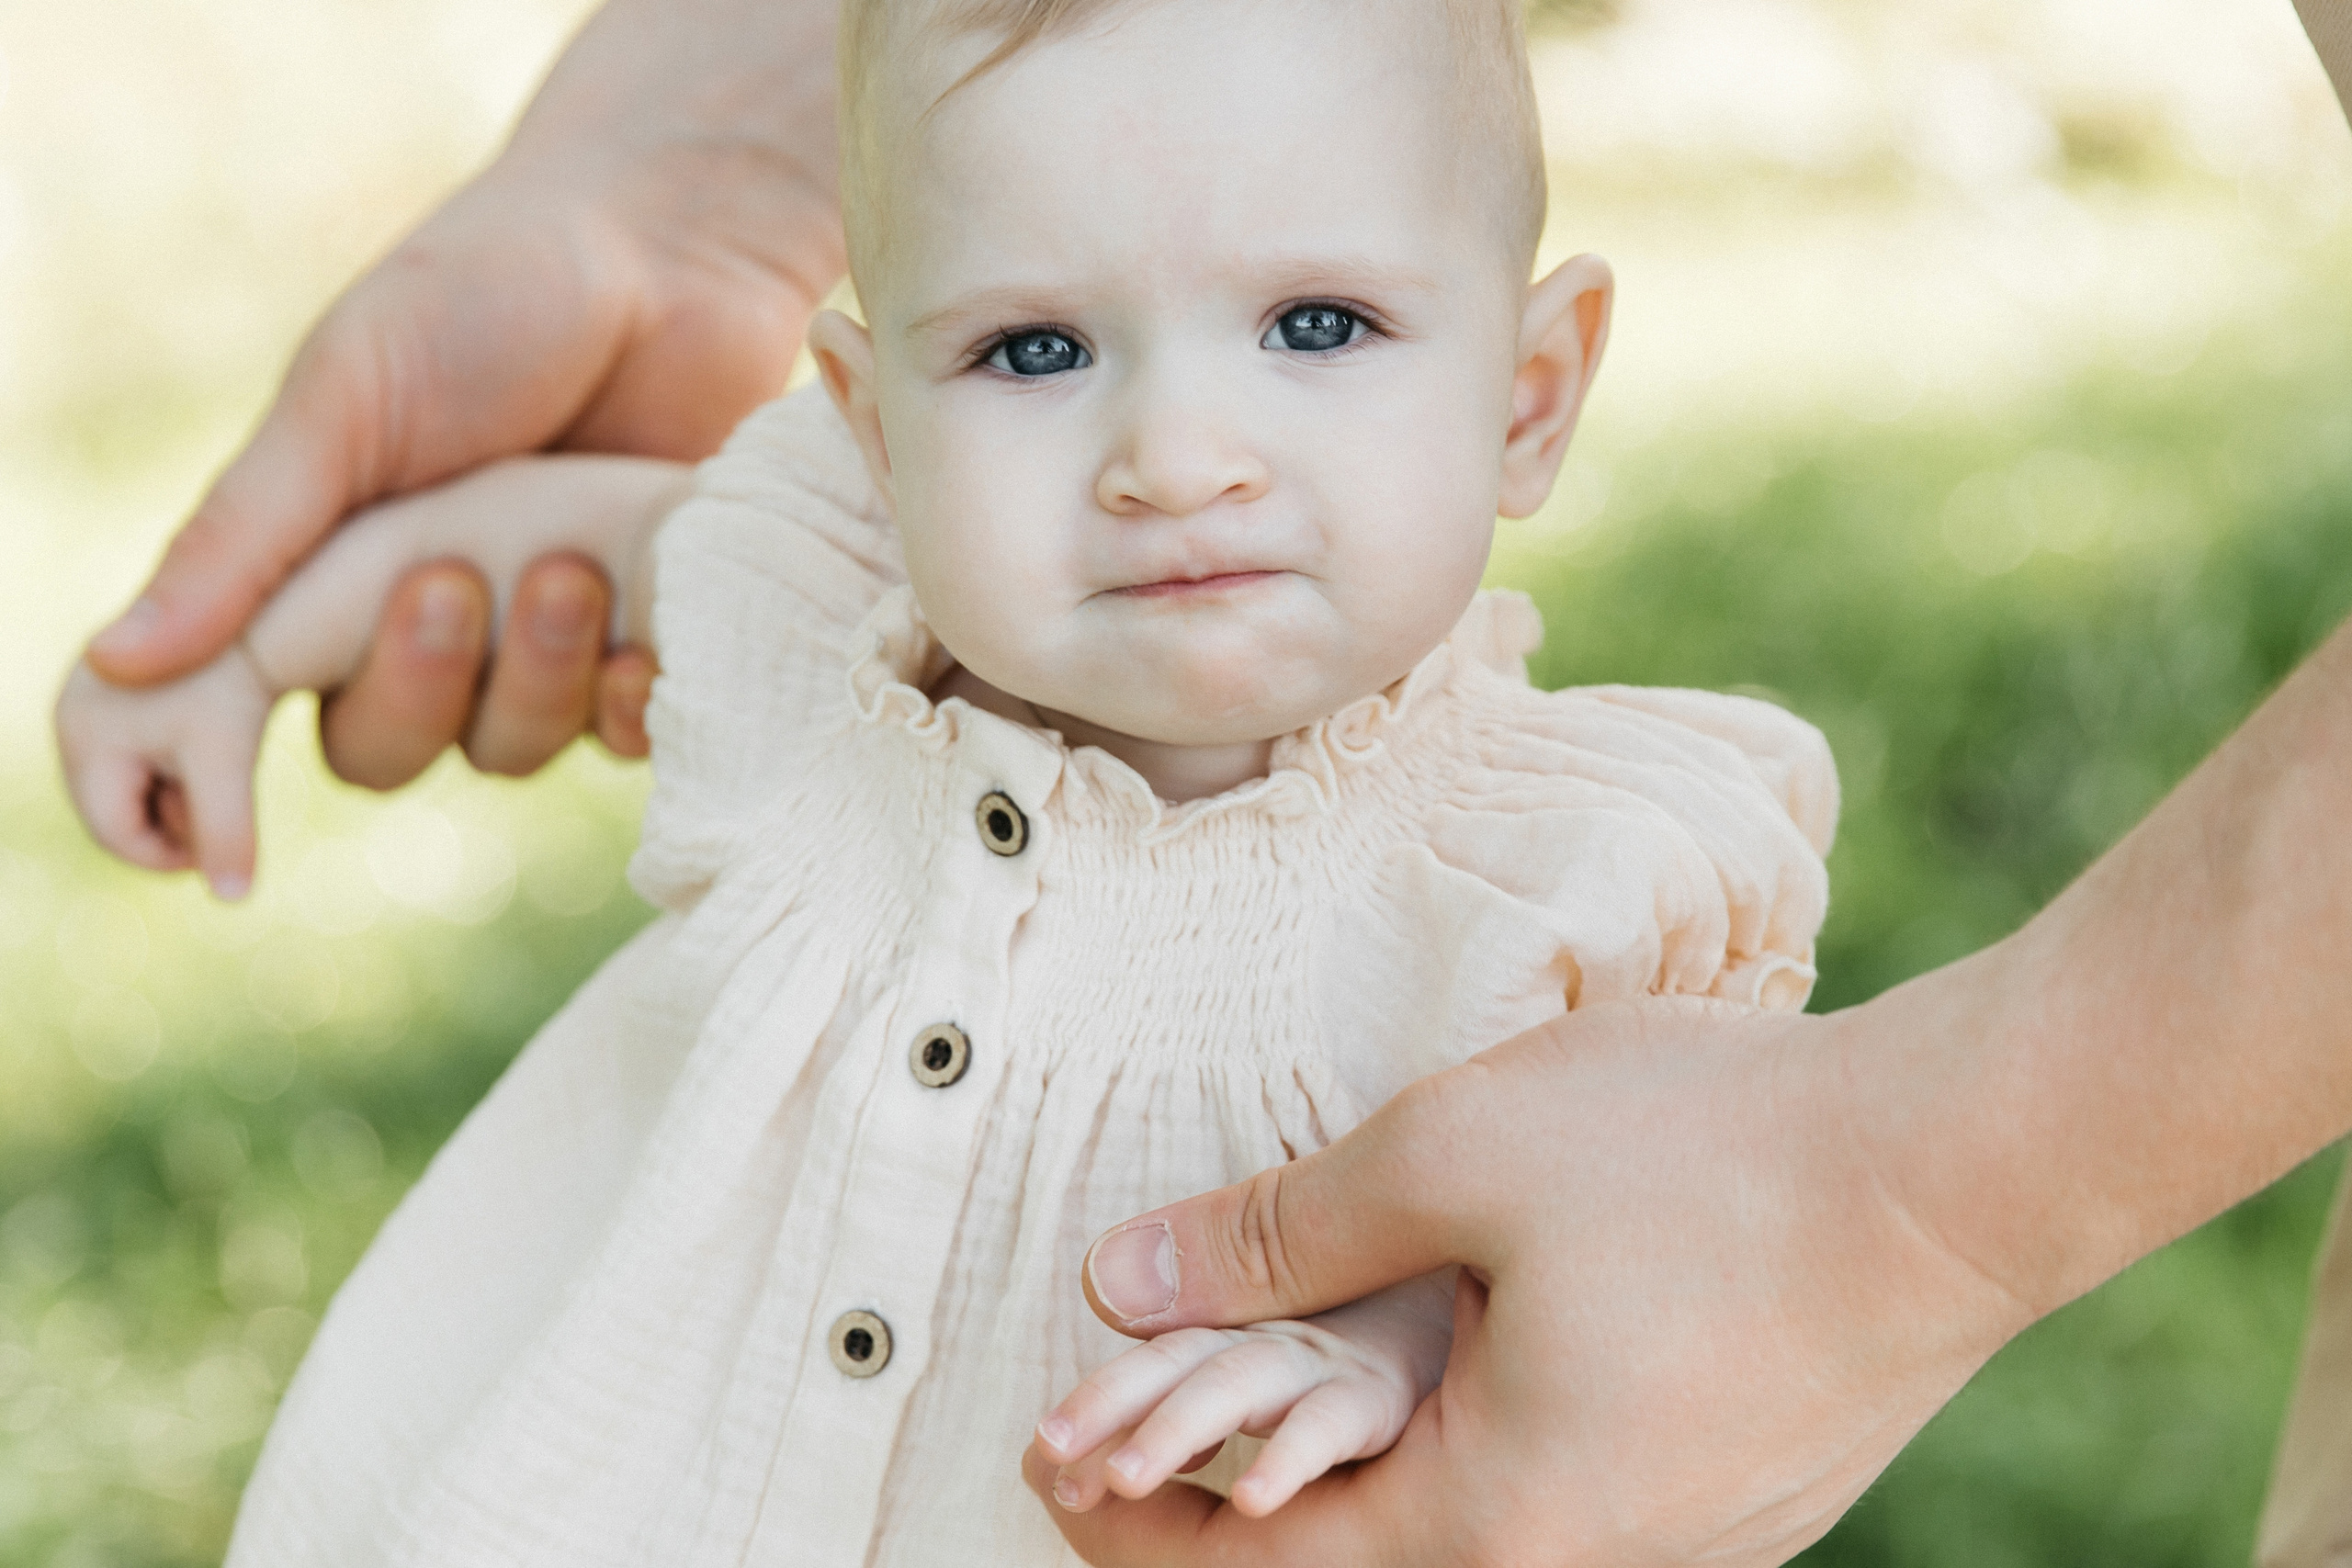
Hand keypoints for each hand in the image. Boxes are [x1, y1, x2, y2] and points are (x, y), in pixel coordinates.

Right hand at [55, 652, 274, 899]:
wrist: (254, 602)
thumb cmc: (233, 681)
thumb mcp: (227, 758)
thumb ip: (224, 827)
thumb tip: (233, 899)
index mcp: (84, 738)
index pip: (113, 834)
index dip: (169, 856)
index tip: (222, 855)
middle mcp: (76, 717)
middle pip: (118, 812)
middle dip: (171, 822)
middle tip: (230, 808)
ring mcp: (95, 700)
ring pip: (135, 785)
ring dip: (179, 793)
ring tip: (225, 763)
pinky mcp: (125, 689)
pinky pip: (148, 752)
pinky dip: (184, 763)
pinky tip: (220, 742)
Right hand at [82, 0, 840, 785]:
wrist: (669, 249)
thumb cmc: (490, 296)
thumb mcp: (347, 396)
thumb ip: (248, 533)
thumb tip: (120, 665)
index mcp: (316, 563)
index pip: (226, 708)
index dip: (194, 791)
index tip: (194, 850)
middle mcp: (416, 617)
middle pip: (378, 750)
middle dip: (414, 684)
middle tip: (450, 577)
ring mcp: (534, 636)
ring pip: (503, 750)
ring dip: (533, 675)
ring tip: (569, 561)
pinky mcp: (644, 637)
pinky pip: (620, 735)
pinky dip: (628, 706)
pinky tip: (648, 644)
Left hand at [1023, 997, 2036, 1565]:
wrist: (1960, 1166)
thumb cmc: (1707, 1153)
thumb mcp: (1450, 1156)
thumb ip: (1276, 1235)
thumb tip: (1123, 1281)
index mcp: (1495, 1529)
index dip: (1127, 1525)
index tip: (1045, 1455)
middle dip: (1223, 1507)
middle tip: (1129, 1430)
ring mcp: (1673, 1546)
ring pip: (1457, 1533)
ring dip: (1342, 1473)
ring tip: (1263, 1396)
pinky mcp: (1733, 1495)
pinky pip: (1551, 1501)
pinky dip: (1452, 1450)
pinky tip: (1437, 1364)